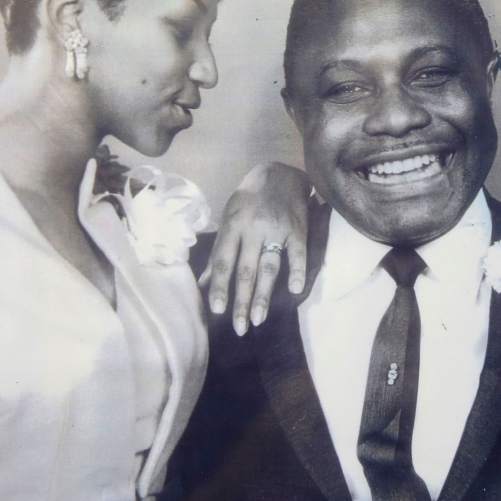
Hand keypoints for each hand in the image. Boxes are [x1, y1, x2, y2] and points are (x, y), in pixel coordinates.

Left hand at [199, 162, 311, 335]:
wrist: (281, 173)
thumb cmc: (250, 199)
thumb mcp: (229, 218)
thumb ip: (219, 251)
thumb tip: (202, 282)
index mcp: (233, 226)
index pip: (223, 261)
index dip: (220, 286)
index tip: (218, 311)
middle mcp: (253, 228)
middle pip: (245, 270)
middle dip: (240, 301)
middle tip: (238, 327)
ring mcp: (276, 229)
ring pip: (268, 267)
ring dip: (263, 295)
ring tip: (257, 320)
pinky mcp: (297, 229)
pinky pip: (297, 253)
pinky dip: (297, 270)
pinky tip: (295, 290)